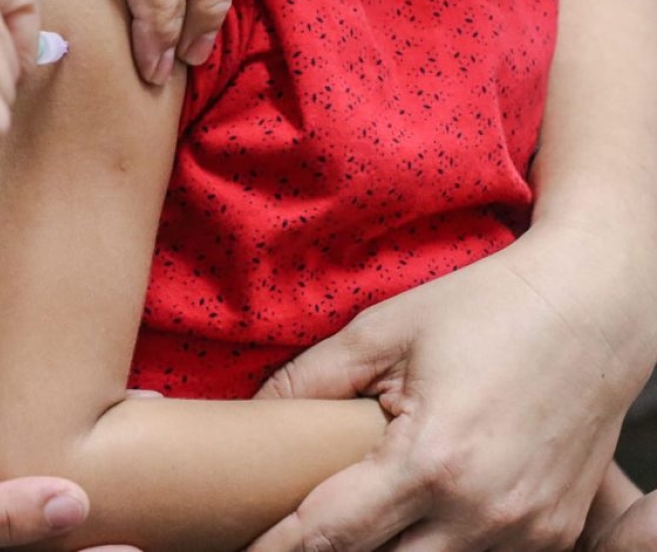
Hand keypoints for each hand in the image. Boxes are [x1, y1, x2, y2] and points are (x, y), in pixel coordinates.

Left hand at [249, 229, 652, 550]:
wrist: (592, 309)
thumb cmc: (485, 309)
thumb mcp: (382, 330)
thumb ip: (310, 379)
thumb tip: (254, 415)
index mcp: (433, 461)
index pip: (332, 536)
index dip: (280, 549)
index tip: (246, 551)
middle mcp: (484, 513)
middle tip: (297, 531)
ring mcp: (527, 533)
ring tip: (358, 521)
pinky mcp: (555, 534)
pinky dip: (441, 550)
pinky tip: (416, 520)